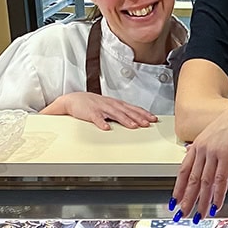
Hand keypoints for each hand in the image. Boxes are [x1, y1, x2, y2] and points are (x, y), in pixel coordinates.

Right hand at [40, 92, 156, 129]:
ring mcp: (101, 108)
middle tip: (147, 123)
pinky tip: (106, 128)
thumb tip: (135, 118)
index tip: (153, 118)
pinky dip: (101, 123)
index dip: (143, 113)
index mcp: (116, 104)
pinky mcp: (90, 113)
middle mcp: (111, 105)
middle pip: (127, 111)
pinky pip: (97, 118)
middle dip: (138, 117)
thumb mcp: (110, 106)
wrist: (75, 99)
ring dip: (125, 120)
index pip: (133, 108)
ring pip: (115, 114)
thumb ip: (121, 112)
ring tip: (133, 126)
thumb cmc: (93, 104)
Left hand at [170, 101, 227, 222]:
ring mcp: (213, 152)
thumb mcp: (216, 133)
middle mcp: (202, 149)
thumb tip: (200, 156)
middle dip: (186, 200)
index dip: (178, 187)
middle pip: (192, 179)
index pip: (183, 170)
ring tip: (200, 215)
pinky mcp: (227, 155)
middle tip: (183, 214)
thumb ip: (207, 146)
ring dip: (202, 202)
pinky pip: (220, 179)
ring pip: (205, 183)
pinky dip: (218, 195)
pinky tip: (216, 205)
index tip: (174, 200)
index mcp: (197, 144)